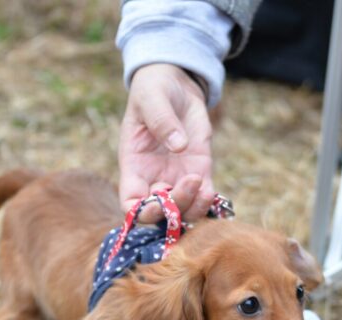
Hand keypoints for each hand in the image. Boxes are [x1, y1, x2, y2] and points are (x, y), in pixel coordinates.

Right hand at [119, 64, 215, 222]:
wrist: (176, 84)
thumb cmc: (154, 89)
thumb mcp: (152, 98)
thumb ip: (161, 120)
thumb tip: (179, 145)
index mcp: (133, 165)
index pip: (130, 204)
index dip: (141, 213)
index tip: (158, 200)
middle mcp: (153, 178)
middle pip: (159, 213)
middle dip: (174, 208)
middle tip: (190, 181)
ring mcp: (177, 178)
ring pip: (183, 212)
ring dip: (193, 208)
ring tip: (203, 186)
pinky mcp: (199, 171)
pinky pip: (203, 199)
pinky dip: (208, 202)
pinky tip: (211, 190)